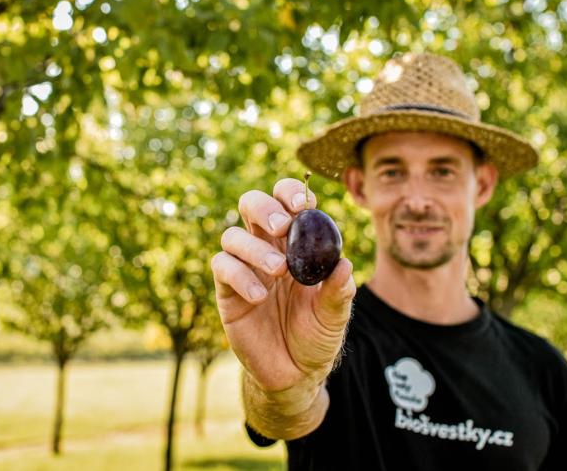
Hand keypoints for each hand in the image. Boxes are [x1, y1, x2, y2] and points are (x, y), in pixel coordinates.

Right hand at [211, 178, 355, 392]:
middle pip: (251, 205)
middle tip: (283, 226)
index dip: (291, 194)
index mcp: (294, 243)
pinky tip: (260, 295)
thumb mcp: (335, 315)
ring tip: (279, 270)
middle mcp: (266, 248)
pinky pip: (222, 267)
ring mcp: (244, 267)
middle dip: (265, 207)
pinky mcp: (227, 290)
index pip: (286, 202)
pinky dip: (240, 275)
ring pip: (233, 235)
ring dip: (255, 247)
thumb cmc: (317, 336)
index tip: (304, 205)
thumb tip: (344, 264)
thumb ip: (339, 291)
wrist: (294, 373)